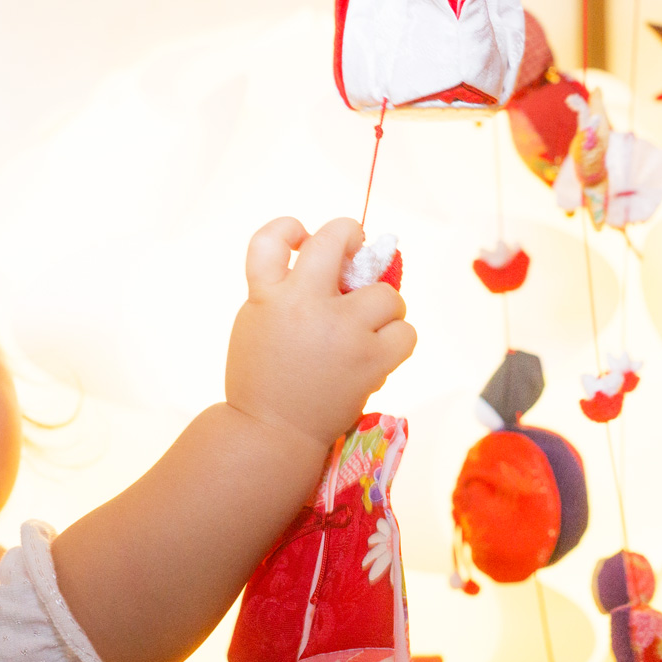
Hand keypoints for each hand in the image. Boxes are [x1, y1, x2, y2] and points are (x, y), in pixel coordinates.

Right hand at [226, 217, 416, 452]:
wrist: (272, 433)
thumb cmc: (264, 379)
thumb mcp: (255, 323)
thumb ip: (284, 289)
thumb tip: (341, 266)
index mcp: (267, 295)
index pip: (271, 237)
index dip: (291, 228)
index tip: (304, 241)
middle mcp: (304, 304)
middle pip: (338, 238)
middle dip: (351, 237)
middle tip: (357, 253)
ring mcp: (342, 330)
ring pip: (387, 294)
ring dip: (382, 308)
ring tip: (367, 328)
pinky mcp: (370, 360)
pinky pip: (406, 332)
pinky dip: (396, 340)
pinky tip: (378, 351)